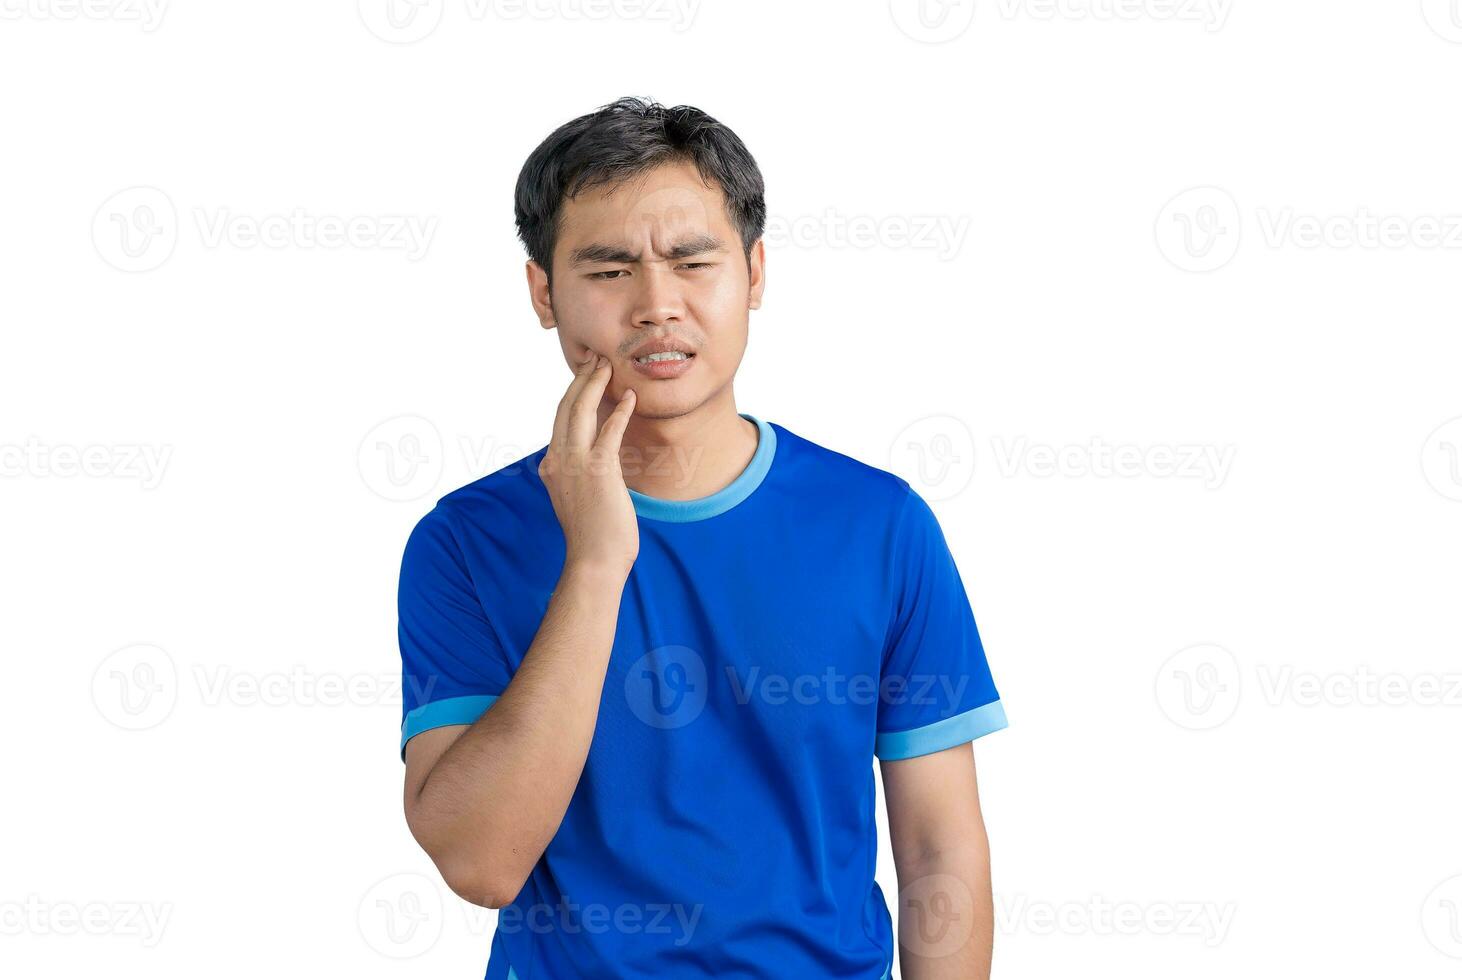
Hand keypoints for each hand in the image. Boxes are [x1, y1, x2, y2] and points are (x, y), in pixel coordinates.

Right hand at [538, 352, 638, 577]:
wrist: (594, 561)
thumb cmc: (593, 536)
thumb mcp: (578, 498)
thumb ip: (579, 476)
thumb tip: (595, 465)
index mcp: (550, 466)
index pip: (559, 421)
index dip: (572, 394)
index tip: (584, 376)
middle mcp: (557, 460)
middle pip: (566, 408)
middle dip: (580, 379)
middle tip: (595, 358)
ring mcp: (575, 464)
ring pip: (580, 411)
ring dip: (594, 384)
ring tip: (607, 365)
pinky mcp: (598, 470)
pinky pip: (609, 431)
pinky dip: (619, 412)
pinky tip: (630, 397)